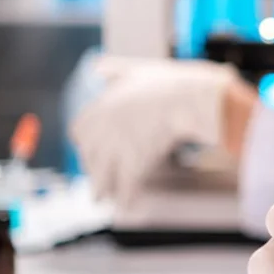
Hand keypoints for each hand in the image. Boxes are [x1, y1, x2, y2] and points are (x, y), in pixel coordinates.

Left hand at [70, 55, 257, 202]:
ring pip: (102, 176)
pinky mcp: (136, 164)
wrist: (193, 99)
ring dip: (102, 190)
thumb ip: (116, 70)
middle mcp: (105, 129)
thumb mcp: (139, 70)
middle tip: (96, 178)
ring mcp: (118, 148)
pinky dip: (126, 198)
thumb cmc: (172, 83)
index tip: (91, 150)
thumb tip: (99, 67)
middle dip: (92, 169)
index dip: (86, 142)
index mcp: (103, 106)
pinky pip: (126, 187)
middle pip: (89, 157)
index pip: (80, 129)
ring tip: (103, 201)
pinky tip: (128, 206)